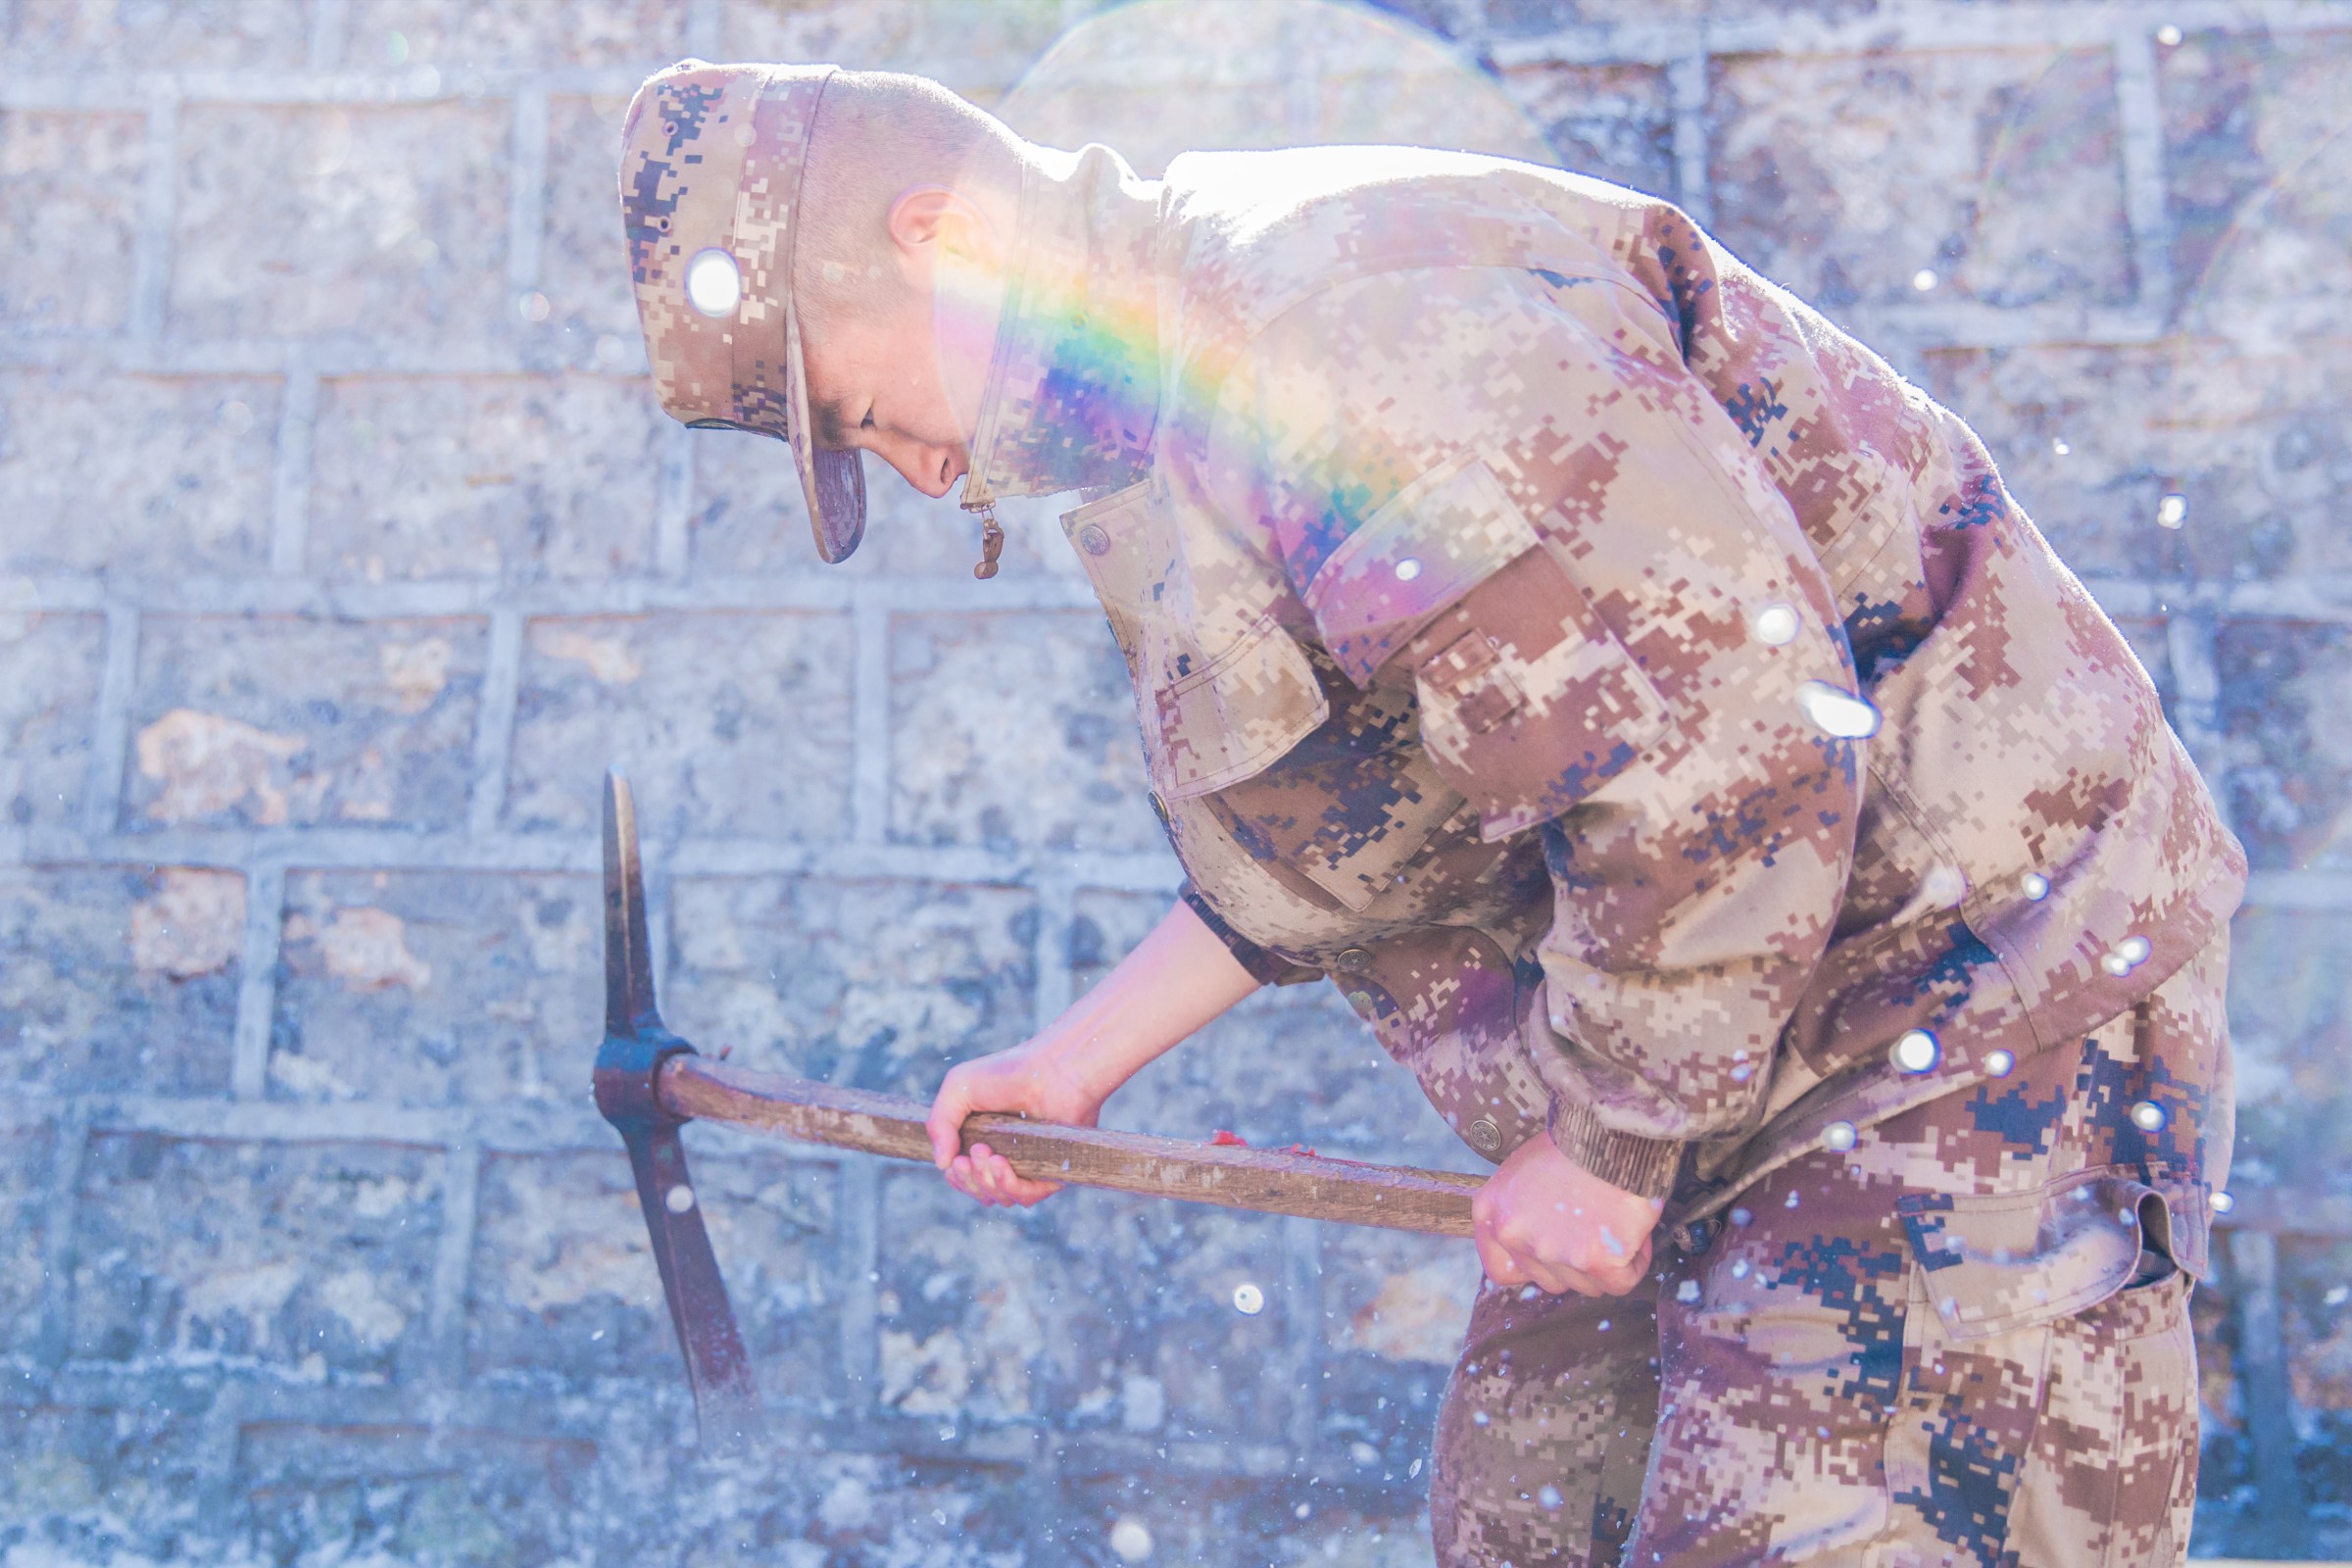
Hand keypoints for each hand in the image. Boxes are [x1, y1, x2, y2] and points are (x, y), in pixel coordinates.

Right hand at [925, 1040, 1107, 1207]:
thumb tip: (940, 1164)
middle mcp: (1009, 1159)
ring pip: (1001, 1198)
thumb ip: (939, 1123)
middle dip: (969, 1179)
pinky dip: (1009, 1186)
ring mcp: (1030, 1167)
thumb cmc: (1007, 1073)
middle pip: (980, 1192)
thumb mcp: (958, 1088)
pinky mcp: (1052, 1171)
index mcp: (985, 1143)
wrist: (1052, 1069)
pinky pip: (1028, 1197)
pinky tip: (1000, 1164)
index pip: (965, 1178)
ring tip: (987, 1153)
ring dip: (986, 1182)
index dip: (957, 1177)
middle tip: (972, 1154)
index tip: (957, 1160)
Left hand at [1471, 1131, 1661, 1295]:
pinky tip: (1634, 1231)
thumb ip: (1522, 1212)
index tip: (1556, 1256)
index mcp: (1492, 1212)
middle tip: (1596, 1226)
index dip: (1534, 1267)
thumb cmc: (1574, 1142)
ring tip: (1615, 1219)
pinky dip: (1634, 1261)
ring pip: (1587, 1285)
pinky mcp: (1593, 1259)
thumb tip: (1542, 1245)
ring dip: (1607, 1261)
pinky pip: (1620, 1282)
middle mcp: (1514, 1234)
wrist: (1611, 1127)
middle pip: (1550, 1281)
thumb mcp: (1525, 1172)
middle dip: (1576, 1262)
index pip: (1502, 1271)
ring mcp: (1552, 1250)